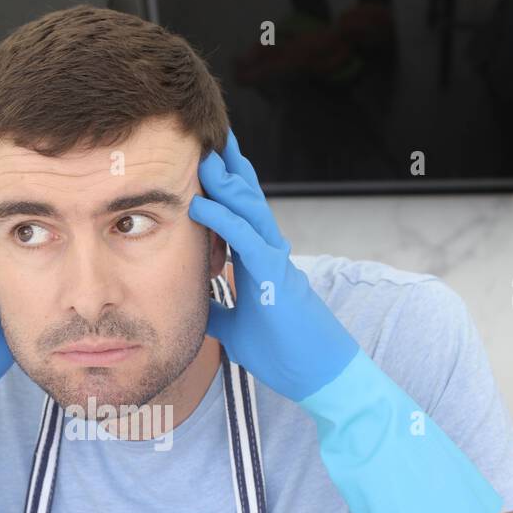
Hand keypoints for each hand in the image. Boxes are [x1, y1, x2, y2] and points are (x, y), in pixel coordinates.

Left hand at [189, 129, 358, 401]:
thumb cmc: (284, 354)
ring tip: (201, 155)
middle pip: (247, 199)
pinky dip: (223, 220)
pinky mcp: (276, 279)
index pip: (240, 213)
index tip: (206, 159)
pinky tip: (201, 203)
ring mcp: (276, 262)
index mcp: (260, 262)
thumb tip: (194, 305)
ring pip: (250, 209)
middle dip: (228, 167)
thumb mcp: (236, 331)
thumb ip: (217, 311)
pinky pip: (247, 240)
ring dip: (224, 182)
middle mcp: (270, 253)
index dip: (225, 186)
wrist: (318, 377)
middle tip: (206, 135)